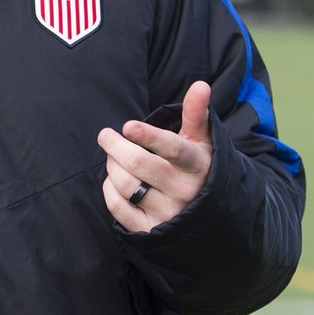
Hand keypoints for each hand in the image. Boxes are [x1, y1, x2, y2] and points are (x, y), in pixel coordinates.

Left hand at [99, 78, 214, 231]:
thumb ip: (196, 113)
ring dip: (111, 165)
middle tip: (106, 136)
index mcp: (195, 164)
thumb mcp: (201, 141)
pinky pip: (118, 208)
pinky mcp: (150, 230)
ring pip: (125, 184)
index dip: (149, 136)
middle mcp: (183, 190)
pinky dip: (109, 190)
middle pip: (138, 164)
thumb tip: (200, 85)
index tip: (128, 126)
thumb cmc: (197, 166)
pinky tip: (113, 180)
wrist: (207, 213)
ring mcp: (167, 212)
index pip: (172, 149)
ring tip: (113, 156)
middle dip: (114, 146)